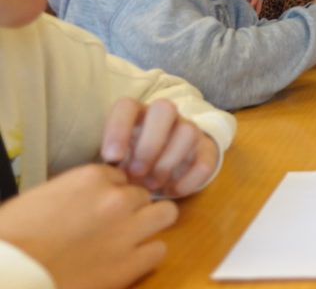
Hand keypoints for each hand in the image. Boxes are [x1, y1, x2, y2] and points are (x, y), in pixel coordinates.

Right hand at [0, 164, 177, 288]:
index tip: (100, 207)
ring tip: (131, 237)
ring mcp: (128, 230)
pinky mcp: (131, 263)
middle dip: (132, 208)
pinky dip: (147, 255)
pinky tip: (129, 261)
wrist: (12, 273)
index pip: (120, 177)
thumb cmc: (15, 236)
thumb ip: (77, 192)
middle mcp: (116, 199)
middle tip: (114, 225)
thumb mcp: (44, 197)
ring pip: (166, 214)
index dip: (111, 193)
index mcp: (91, 178)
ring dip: (151, 224)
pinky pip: (159, 250)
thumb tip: (90, 199)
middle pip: (143, 195)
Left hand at [101, 98, 217, 197]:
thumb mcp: (115, 158)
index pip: (127, 106)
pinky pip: (205, 158)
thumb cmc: (129, 162)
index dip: (118, 129)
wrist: (161, 167)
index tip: (111, 158)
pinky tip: (171, 192)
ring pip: (188, 131)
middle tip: (135, 173)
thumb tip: (100, 176)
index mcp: (136, 113)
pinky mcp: (206, 149)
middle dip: (149, 144)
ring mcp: (188, 129)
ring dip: (168, 161)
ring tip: (152, 185)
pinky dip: (189, 179)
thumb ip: (109, 162)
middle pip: (165, 108)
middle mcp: (164, 115)